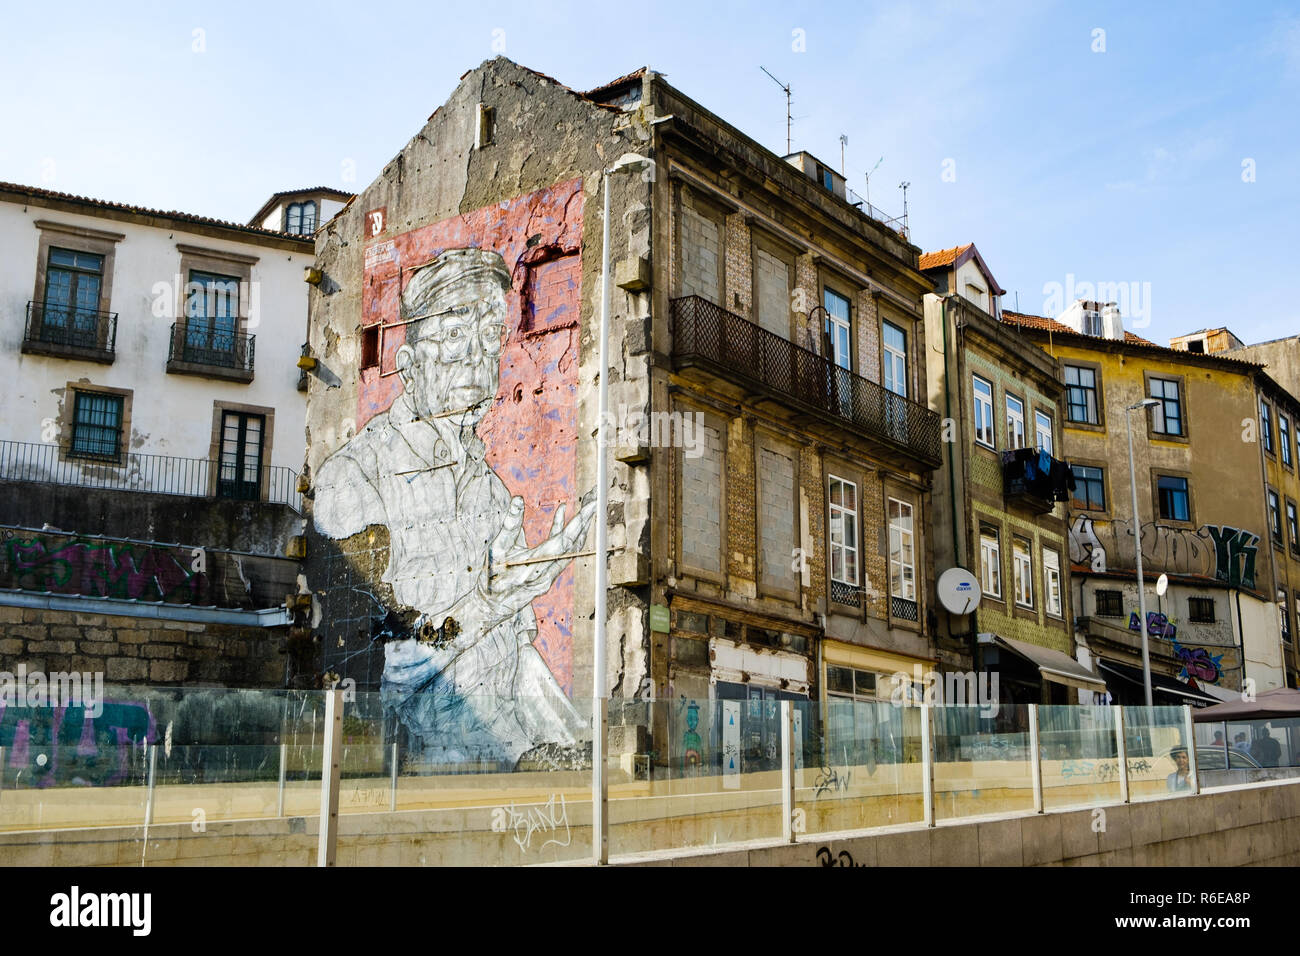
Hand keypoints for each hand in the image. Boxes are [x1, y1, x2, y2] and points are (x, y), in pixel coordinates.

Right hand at [479, 492, 596, 614]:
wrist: (489, 607)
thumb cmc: (490, 576)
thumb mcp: (496, 548)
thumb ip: (509, 524)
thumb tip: (518, 499)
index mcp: (533, 565)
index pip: (564, 541)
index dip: (579, 522)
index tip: (592, 505)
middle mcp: (546, 574)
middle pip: (574, 544)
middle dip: (586, 520)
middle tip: (595, 498)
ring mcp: (549, 578)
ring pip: (571, 550)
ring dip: (580, 527)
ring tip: (586, 504)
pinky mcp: (549, 578)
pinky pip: (563, 554)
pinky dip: (565, 535)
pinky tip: (561, 513)